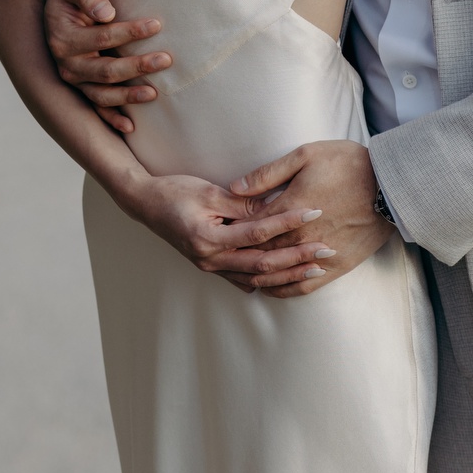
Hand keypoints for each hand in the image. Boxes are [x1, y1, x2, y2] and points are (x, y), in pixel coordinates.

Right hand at [44, 0, 171, 134]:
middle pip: (106, 70)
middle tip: (166, 60)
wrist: (58, 8)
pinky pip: (97, 108)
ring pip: (102, 94)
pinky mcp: (82, 89)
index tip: (156, 25)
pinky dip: (112, 119)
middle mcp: (67, 65)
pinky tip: (131, 126)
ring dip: (129, 96)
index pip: (103, 37)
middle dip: (137, 66)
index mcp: (64, 39)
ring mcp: (74, 81)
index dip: (130, 32)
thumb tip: (107, 13)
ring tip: (155, 93)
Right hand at [124, 172, 334, 279]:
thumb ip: (241, 202)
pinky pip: (244, 280)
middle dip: (297, 258)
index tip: (313, 212)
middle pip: (263, 264)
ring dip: (289, 274)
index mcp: (209, 237)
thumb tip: (273, 205)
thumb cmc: (174, 191)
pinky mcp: (212, 267)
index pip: (258, 232)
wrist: (146, 204)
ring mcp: (211, 267)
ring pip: (257, 278)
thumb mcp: (208, 190)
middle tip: (326, 250)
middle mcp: (211, 259)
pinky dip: (268, 282)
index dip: (287, 222)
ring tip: (317, 268)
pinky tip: (288, 280)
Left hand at [214, 141, 392, 297]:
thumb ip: (268, 174)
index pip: (250, 226)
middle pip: (261, 253)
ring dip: (256, 275)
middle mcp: (301, 237)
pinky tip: (270, 288)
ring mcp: (319, 255)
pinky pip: (304, 285)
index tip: (215, 229)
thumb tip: (235, 187)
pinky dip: (284, 289)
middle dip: (238, 254)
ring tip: (237, 273)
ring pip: (279, 274)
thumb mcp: (304, 156)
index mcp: (290, 209)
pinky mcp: (337, 266)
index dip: (231, 229)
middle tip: (217, 255)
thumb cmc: (347, 164)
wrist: (390, 186)